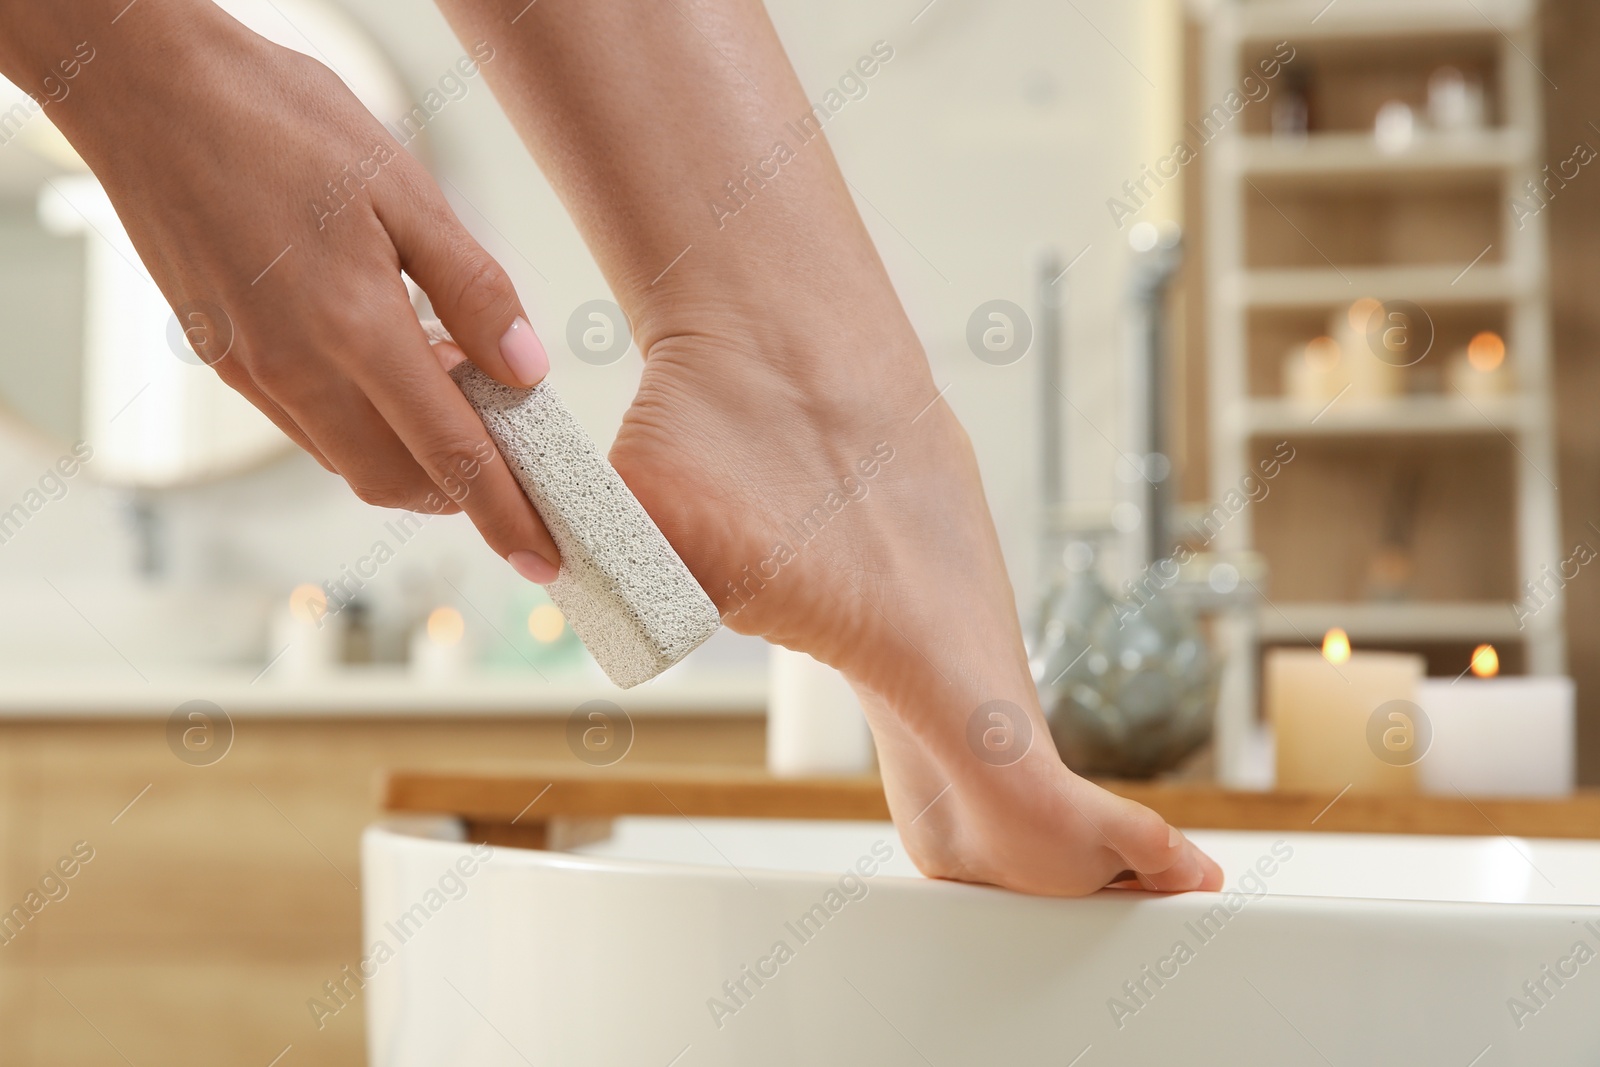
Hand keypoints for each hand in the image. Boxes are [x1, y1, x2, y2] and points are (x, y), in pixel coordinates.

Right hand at [30, 3, 559, 581]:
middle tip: (511, 459)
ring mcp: (252, 371)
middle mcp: (296, 370)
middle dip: (461, 494)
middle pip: (395, 481)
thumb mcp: (408, 192)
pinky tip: (393, 370)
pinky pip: (308, 424)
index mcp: (354, 331)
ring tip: (458, 397)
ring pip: (348, 459)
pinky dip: (362, 424)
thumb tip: (526, 369)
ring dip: (411, 457)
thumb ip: (473, 290)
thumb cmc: (280, 121)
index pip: (451, 456)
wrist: (149, 88)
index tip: (544, 554)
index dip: (505, 513)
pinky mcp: (226, 359)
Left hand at [610, 303, 1223, 895]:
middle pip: (1033, 797)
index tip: (1179, 881)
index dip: (1101, 845)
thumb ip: (604, 578)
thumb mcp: (648, 528)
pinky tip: (963, 801)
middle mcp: (964, 644)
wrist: (784, 338)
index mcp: (924, 652)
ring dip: (1015, 827)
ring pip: (1008, 757)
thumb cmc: (728, 433)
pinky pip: (982, 709)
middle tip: (1069, 915)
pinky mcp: (946, 607)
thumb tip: (541, 584)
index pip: (1032, 780)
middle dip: (1052, 869)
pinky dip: (990, 769)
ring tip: (1002, 878)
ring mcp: (965, 623)